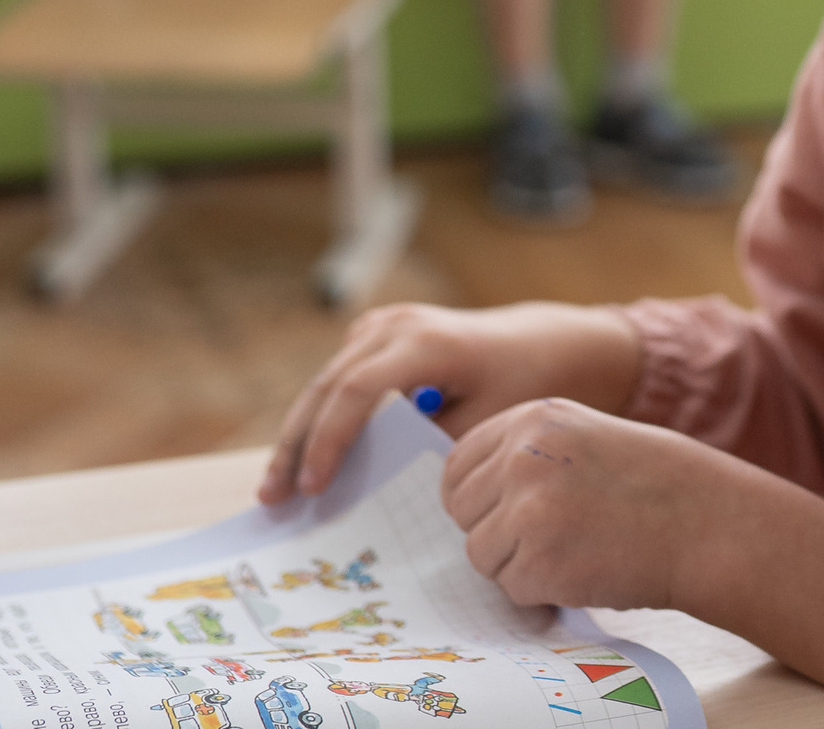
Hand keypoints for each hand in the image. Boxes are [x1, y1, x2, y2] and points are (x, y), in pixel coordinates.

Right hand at [257, 302, 641, 503]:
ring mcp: (385, 325)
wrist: (551, 343)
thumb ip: (432, 446)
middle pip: (328, 385)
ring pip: (326, 382)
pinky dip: (321, 417)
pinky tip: (304, 461)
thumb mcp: (487, 422)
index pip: (358, 390)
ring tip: (276, 488)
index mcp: (425, 341)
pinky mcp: (381, 335)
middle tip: (272, 498)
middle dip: (297, 444)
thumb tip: (377, 488)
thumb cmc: (528, 384)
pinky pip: (341, 379)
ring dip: (300, 433)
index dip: (329, 439)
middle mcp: (396, 325)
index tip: (313, 488)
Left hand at [446, 403, 823, 713]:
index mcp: (533, 418)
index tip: (510, 512)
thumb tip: (466, 495)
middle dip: (496, 531)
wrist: (709, 522)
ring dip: (519, 564)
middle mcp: (522, 455)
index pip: (457, 466)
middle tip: (553, 534)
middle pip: (462, 511)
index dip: (478, 498)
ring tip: (576, 549)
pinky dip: (542, 591)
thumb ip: (526, 453)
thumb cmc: (655, 484)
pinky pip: (511, 587)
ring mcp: (527, 507)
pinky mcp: (538, 559)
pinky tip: (586, 569)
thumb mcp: (585, 438)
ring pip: (480, 553)